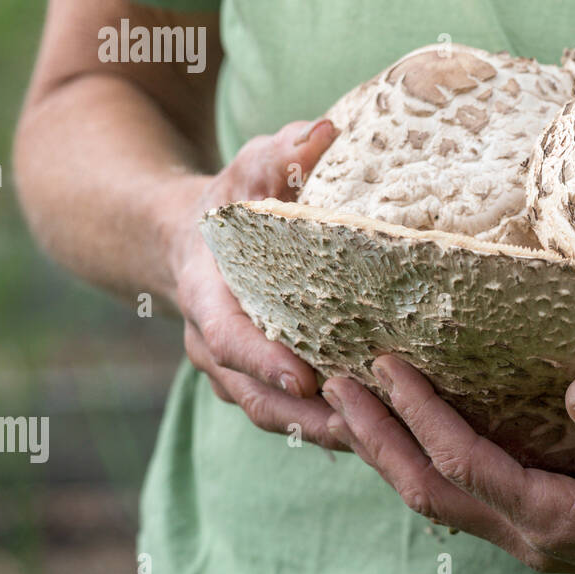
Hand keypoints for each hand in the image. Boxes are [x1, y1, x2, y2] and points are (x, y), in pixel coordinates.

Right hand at [164, 118, 350, 449]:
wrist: (187, 239)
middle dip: (305, 418)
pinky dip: (332, 427)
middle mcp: (213, 344)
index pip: (227, 338)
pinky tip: (387, 433)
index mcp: (207, 295)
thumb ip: (278, 155)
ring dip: (324, 433)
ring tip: (382, 442)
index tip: (304, 378)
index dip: (262, 361)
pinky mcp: (261, 382)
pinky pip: (293, 415)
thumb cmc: (228, 200)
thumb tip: (324, 132)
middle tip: (362, 428)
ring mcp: (235, 371)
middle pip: (254, 396)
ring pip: (274, 416)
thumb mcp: (248, 170)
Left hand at [321, 356, 574, 573]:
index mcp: (557, 520)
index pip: (463, 464)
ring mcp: (538, 532)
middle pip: (430, 489)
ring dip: (395, 451)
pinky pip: (470, 493)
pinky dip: (433, 459)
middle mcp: (534, 533)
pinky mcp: (549, 522)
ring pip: (443, 497)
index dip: (417, 416)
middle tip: (335, 385)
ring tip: (357, 405)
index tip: (382, 367)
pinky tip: (424, 428)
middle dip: (377, 439)